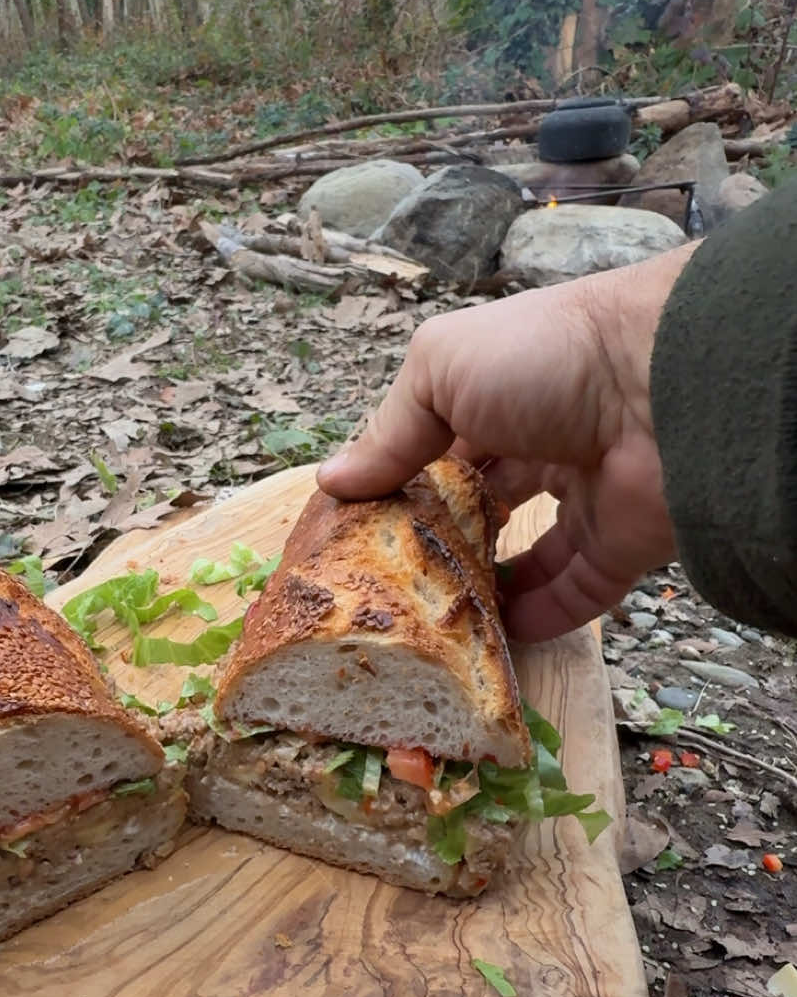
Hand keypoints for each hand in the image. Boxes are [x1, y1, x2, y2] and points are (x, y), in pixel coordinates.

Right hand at [317, 245, 699, 640]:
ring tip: (431, 622)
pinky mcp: (621, 547)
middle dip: (439, 546)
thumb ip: (389, 433)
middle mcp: (541, 446)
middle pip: (481, 510)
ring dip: (482, 590)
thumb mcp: (441, 373)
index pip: (440, 451)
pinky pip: (576, 594)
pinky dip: (538, 618)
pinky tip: (493, 639)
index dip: (400, 488)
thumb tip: (332, 482)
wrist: (663, 382)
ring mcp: (584, 499)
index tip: (357, 534)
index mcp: (498, 397)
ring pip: (526, 558)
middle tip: (389, 588)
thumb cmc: (541, 358)